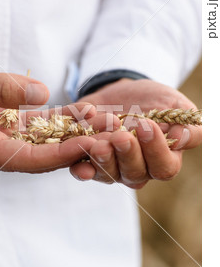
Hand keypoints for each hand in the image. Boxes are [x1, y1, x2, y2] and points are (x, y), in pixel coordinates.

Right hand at [0, 49, 109, 172]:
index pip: (28, 159)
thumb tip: (40, 93)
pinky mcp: (3, 127)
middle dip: (77, 146)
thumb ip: (0, 87)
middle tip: (114, 138)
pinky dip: (58, 122)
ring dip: (74, 134)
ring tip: (108, 123)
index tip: (92, 144)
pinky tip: (84, 113)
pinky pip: (35, 128)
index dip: (61, 154)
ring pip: (43, 143)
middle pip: (41, 156)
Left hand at [70, 79, 201, 186]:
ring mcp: (111, 167)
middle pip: (134, 174)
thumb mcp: (176, 106)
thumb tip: (180, 137)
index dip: (156, 150)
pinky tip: (79, 167)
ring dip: (103, 161)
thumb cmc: (155, 101)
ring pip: (108, 174)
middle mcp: (136, 169)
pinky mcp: (87, 159)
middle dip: (127, 155)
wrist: (123, 92)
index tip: (147, 127)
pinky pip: (83, 169)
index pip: (163, 167)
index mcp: (162, 160)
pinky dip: (80, 169)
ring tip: (99, 145)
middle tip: (121, 137)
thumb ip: (187, 125)